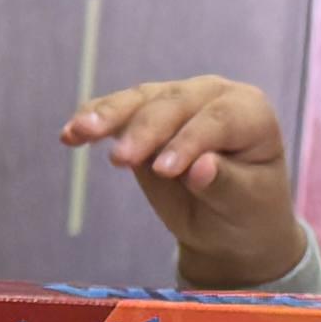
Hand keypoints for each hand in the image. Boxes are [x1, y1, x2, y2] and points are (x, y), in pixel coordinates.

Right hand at [64, 71, 309, 284]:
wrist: (228, 225)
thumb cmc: (247, 212)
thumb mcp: (245, 205)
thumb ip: (224, 184)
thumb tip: (199, 169)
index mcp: (249, 112)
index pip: (217, 120)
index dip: (189, 142)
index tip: (163, 171)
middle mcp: (212, 96)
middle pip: (174, 104)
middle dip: (144, 130)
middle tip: (120, 161)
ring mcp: (177, 101)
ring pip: (140, 100)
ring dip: (108, 115)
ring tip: (79, 132)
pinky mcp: (145, 113)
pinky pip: (117, 111)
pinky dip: (94, 120)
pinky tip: (71, 135)